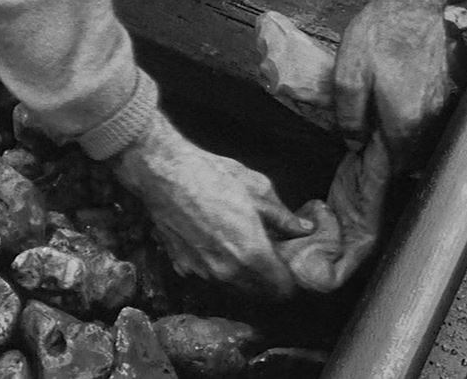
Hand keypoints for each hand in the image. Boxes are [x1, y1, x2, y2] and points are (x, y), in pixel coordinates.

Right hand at [110, 112, 313, 296]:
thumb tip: (302, 229)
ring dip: (243, 276)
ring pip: (232, 287)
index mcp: (251, 255)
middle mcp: (226, 273)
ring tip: (243, 247)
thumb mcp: (259, 189)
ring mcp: (201, 272)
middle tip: (270, 258)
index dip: (290, 280)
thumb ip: (283, 217)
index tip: (290, 266)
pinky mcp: (181, 265)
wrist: (164, 173)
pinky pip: (207, 275)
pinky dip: (217, 267)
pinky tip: (216, 242)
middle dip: (268, 281)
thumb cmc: (213, 176)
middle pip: (258, 294)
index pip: (282, 289)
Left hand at [334, 0, 455, 157]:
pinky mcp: (441, 87)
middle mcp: (429, 116)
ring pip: (418, 134)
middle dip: (388, 155)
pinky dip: (408, 120)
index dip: (377, 168)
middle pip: (409, 152)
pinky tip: (389, 105)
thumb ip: (350, 117)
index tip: (361, 164)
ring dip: (398, 137)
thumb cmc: (377, 36)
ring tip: (373, 126)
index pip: (395, 163)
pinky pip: (424, 117)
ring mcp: (439, 101)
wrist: (411, 3)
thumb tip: (353, 142)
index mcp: (405, 120)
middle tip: (363, 145)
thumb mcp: (348, 77)